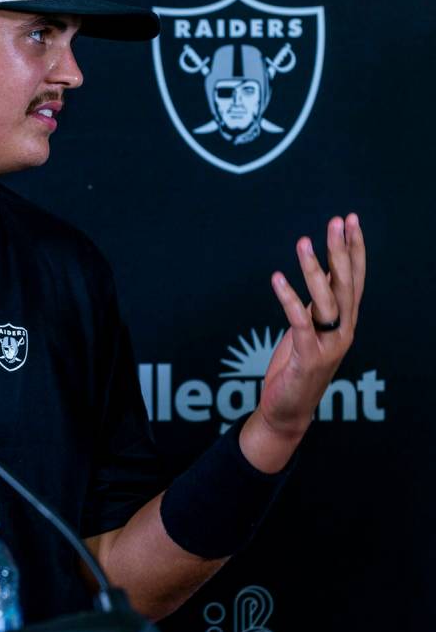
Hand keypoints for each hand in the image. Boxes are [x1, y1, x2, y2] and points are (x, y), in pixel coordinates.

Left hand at [252, 214, 365, 447]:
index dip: (354, 249)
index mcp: (345, 322)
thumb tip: (323, 271)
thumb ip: (320, 303)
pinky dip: (289, 298)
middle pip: (346, 284)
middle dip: (342, 250)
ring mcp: (328, 345)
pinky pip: (299, 322)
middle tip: (338, 220)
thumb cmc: (298, 366)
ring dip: (314, 269)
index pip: (354, 279)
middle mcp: (343, 331)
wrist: (288, 410)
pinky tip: (276, 278)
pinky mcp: (308, 357)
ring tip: (303, 241)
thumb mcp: (311, 328)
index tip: (351, 220)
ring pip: (326, 300)